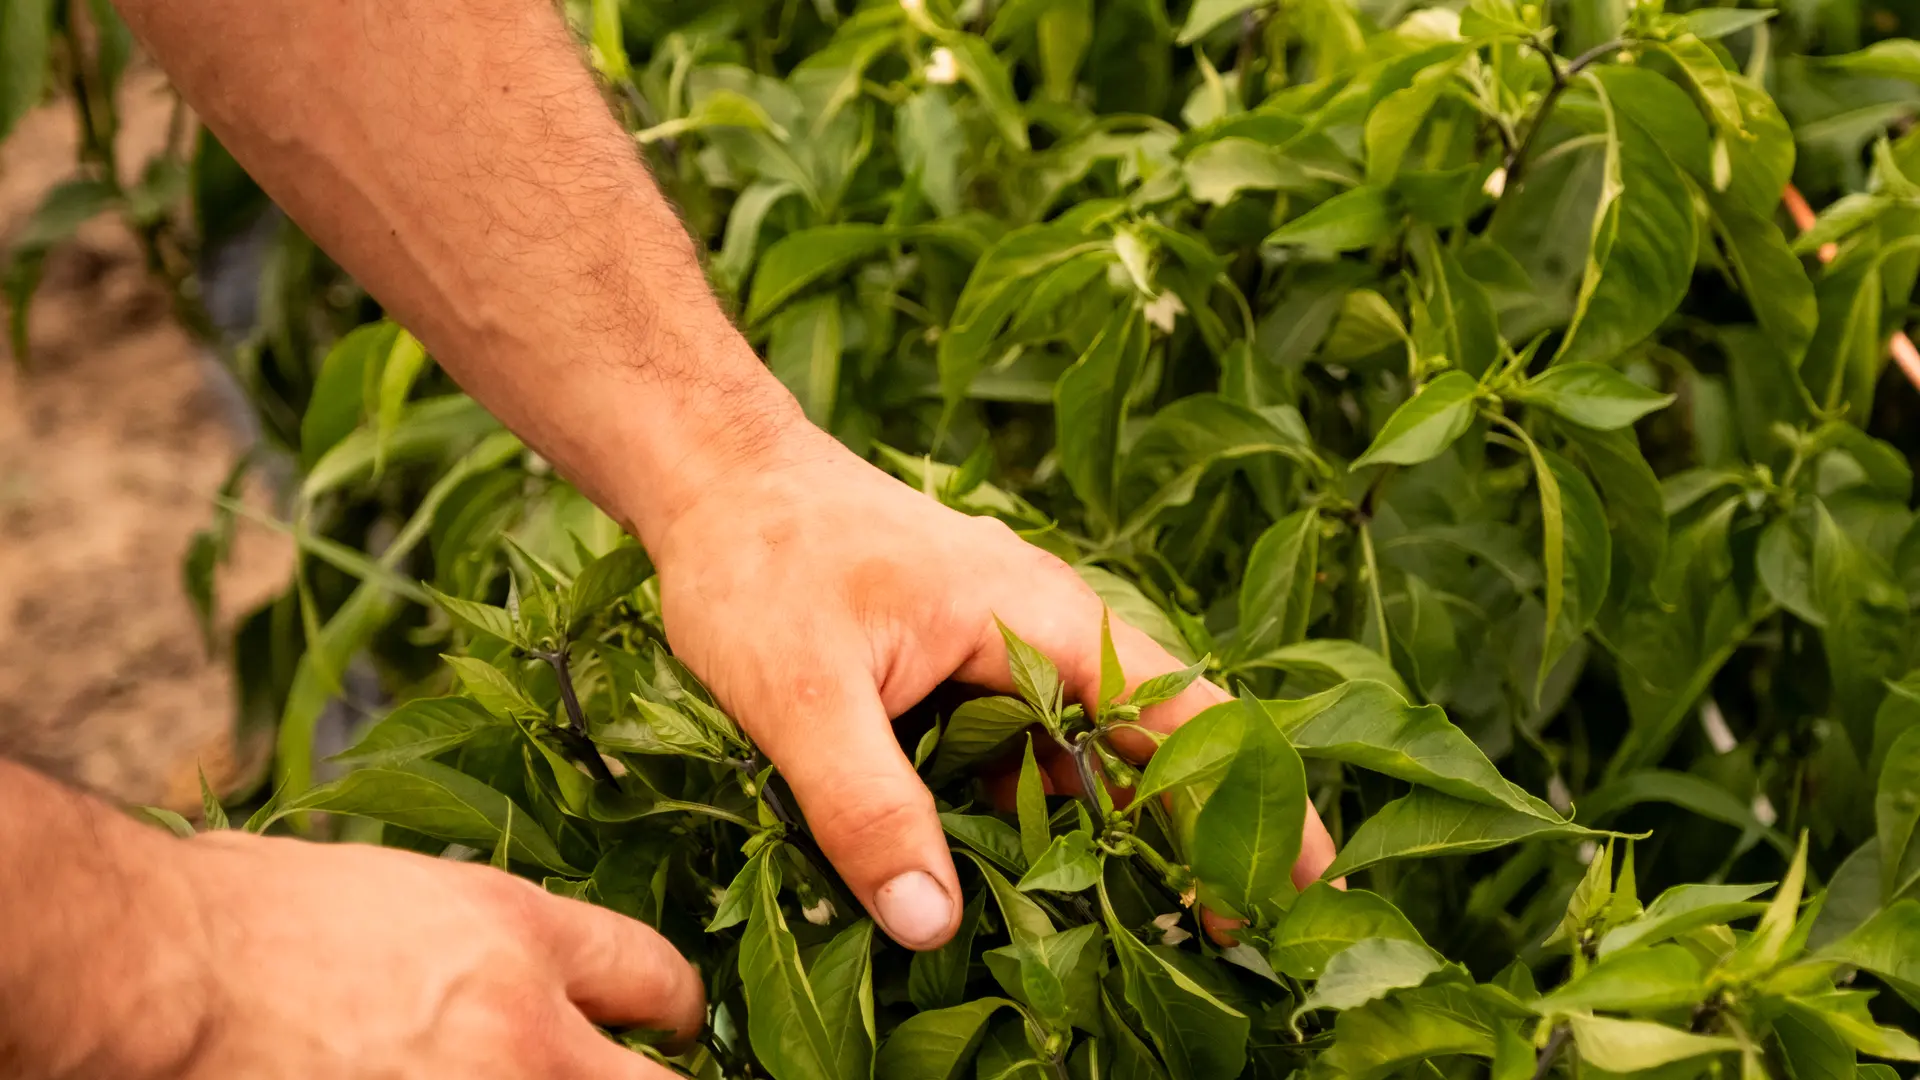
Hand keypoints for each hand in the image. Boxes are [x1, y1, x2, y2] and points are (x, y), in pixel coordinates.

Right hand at [52, 829, 702, 1079]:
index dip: (673, 1008)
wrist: (168, 972)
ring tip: (522, 1079)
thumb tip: (544, 977)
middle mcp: (522, 1031)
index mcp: (524, 936)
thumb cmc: (260, 914)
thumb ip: (502, 940)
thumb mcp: (414, 892)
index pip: (661, 980)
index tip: (668, 1023)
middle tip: (633, 1077)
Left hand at [649, 432, 1337, 951]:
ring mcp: (1002, 655)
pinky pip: (1018, 760)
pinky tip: (1024, 892)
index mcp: (1039, 618)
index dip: (1249, 798)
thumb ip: (869, 808)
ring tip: (1146, 940)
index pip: (1181, 711)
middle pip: (1148, 746)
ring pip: (1080, 762)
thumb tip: (933, 927)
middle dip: (1193, 839)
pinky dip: (1032, 821)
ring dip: (1108, 842)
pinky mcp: (959, 678)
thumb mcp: (805, 694)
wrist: (714, 477)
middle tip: (1236, 944)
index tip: (1309, 881)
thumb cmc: (762, 560)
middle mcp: (1042, 633)